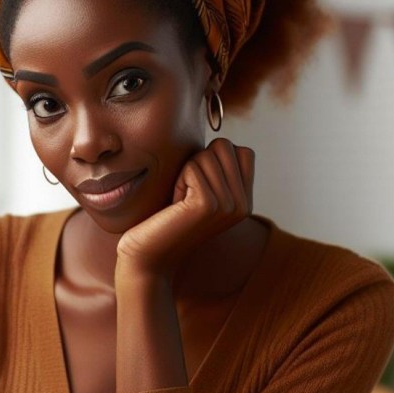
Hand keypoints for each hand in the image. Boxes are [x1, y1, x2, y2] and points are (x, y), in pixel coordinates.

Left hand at [116, 138, 254, 277]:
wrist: (147, 257)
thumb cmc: (165, 219)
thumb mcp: (198, 190)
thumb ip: (216, 167)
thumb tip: (219, 135)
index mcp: (246, 201)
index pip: (241, 150)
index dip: (211, 160)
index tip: (195, 190)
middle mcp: (244, 205)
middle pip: (224, 146)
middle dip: (197, 163)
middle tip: (184, 196)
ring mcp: (229, 206)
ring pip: (206, 154)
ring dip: (185, 173)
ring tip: (178, 202)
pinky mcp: (208, 205)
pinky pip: (192, 166)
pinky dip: (177, 180)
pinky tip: (173, 205)